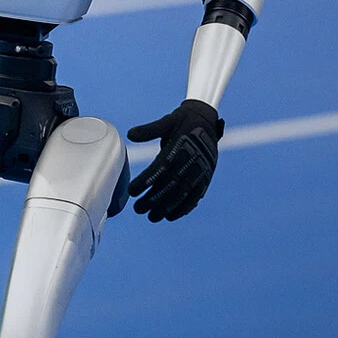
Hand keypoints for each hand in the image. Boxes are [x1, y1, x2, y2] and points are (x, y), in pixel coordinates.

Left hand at [125, 99, 223, 221]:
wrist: (207, 120)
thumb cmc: (183, 121)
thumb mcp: (167, 121)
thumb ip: (149, 129)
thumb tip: (130, 134)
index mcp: (180, 147)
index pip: (160, 169)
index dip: (145, 181)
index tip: (132, 191)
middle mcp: (191, 161)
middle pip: (170, 185)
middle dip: (153, 199)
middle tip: (138, 209)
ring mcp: (200, 171)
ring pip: (182, 194)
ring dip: (166, 208)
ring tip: (152, 217)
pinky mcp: (206, 177)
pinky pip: (195, 196)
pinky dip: (184, 208)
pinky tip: (171, 216)